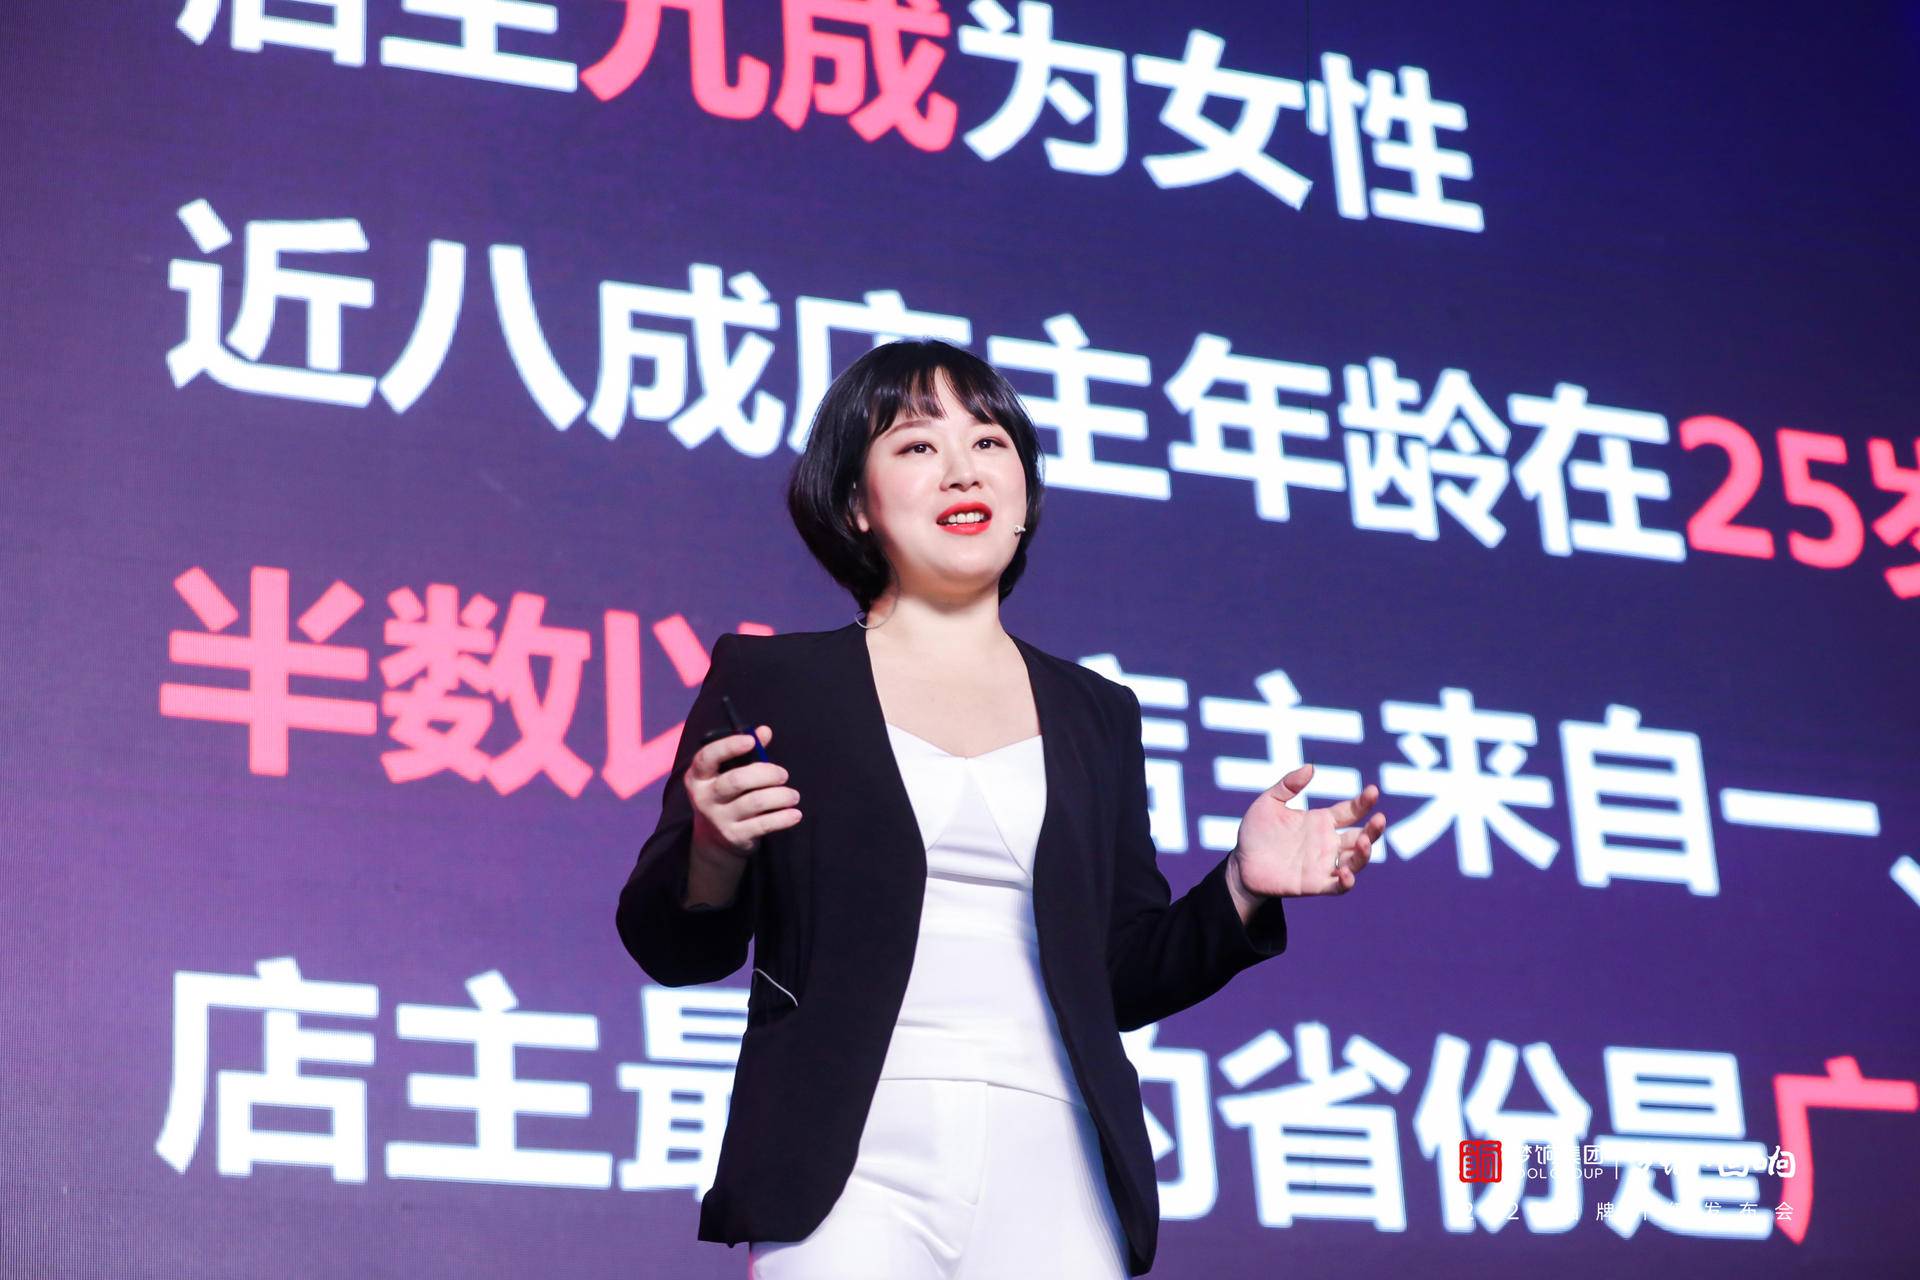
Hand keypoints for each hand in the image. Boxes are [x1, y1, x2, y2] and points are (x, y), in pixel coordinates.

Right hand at [687, 725, 802, 859]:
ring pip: (754, 802)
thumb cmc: (726, 795)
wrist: (714, 841)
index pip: (707, 757)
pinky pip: (763, 825)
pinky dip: (783, 818)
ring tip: (793, 795)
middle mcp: (704, 797)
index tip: (751, 741)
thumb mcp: (728, 773)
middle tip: (784, 775)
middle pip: (737, 780)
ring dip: (780, 796)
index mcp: (698, 776)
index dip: (729, 746)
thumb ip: (748, 752)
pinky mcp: (734, 836)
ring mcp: (718, 819)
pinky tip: (794, 814)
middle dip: (766, 774)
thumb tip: (765, 731)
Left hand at [1228, 763, 1383, 898]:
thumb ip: (1288, 785)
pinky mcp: (1315, 884)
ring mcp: (1323, 865)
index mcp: (1321, 821)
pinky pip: (1338, 886)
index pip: (1350, 811)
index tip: (1373, 791)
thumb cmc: (1256, 832)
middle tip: (1379, 819)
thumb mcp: (1268, 802)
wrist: (1240, 864)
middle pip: (1361, 836)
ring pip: (1355, 861)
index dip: (1363, 802)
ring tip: (1364, 842)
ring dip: (1365, 853)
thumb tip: (1311, 768)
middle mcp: (1327, 843)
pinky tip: (1345, 873)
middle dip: (1374, 829)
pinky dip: (1346, 881)